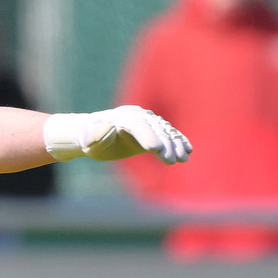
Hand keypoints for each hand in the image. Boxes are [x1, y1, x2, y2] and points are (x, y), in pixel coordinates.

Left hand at [43, 106, 190, 163]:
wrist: (94, 134)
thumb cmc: (90, 140)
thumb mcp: (89, 141)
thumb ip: (97, 136)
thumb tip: (109, 128)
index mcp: (122, 117)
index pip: (137, 126)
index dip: (147, 136)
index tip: (156, 149)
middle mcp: (137, 116)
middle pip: (155, 128)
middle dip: (165, 144)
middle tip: (170, 161)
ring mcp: (147, 121)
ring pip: (165, 131)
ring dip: (176, 144)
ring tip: (183, 159)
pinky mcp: (153, 129)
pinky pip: (169, 133)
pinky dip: (179, 141)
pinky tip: (188, 151)